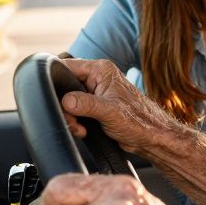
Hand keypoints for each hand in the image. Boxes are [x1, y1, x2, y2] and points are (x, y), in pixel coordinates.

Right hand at [59, 58, 176, 152]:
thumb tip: (66, 101)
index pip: (67, 67)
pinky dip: (75, 122)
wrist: (150, 137)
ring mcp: (95, 93)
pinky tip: (84, 130)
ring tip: (81, 128)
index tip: (56, 99)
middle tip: (74, 121)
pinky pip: (75, 111)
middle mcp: (97, 78)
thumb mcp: (109, 111)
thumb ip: (86, 104)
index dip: (57, 82)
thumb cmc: (138, 121)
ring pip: (68, 101)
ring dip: (70, 117)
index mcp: (101, 70)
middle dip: (65, 107)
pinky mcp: (94, 106)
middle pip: (65, 87)